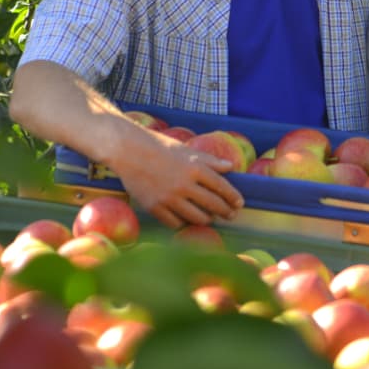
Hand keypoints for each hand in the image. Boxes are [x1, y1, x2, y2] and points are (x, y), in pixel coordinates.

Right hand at [111, 128, 243, 228]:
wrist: (128, 150)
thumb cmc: (159, 146)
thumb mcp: (186, 149)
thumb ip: (209, 160)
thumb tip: (230, 166)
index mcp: (195, 168)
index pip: (222, 186)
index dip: (233, 197)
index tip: (239, 203)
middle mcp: (185, 184)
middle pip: (213, 204)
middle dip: (225, 211)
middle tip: (231, 215)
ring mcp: (169, 198)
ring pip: (197, 217)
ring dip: (207, 219)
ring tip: (210, 218)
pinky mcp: (154, 207)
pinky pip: (175, 223)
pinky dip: (184, 223)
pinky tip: (187, 220)